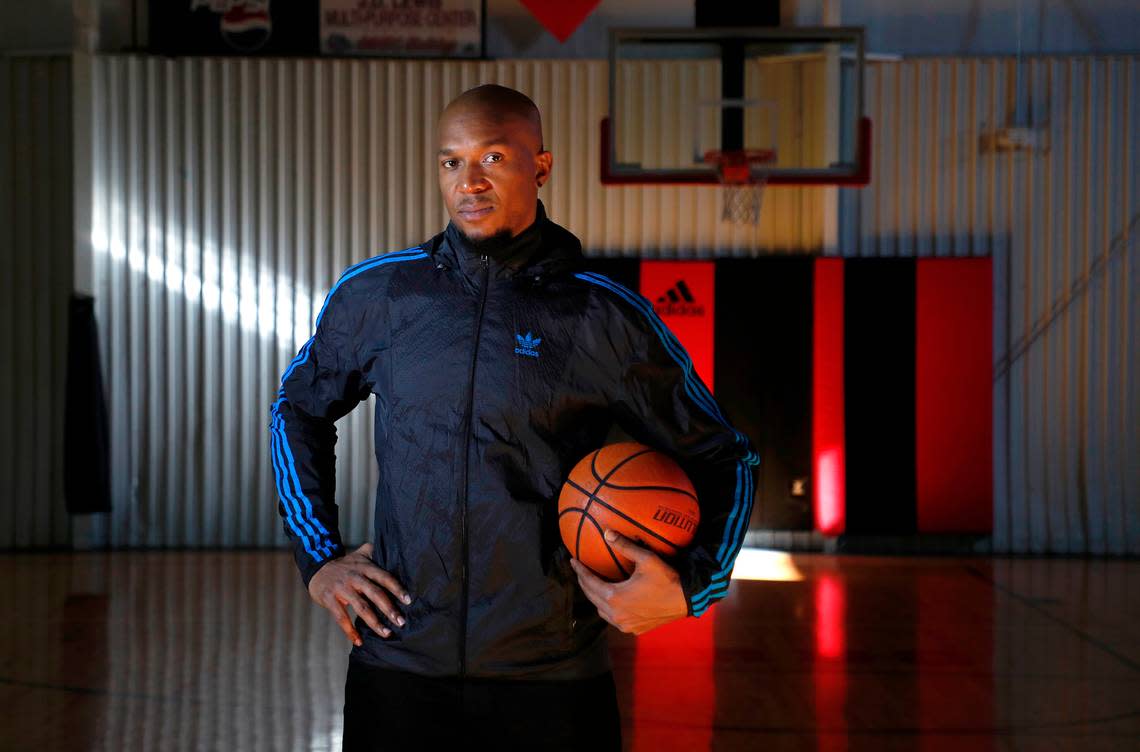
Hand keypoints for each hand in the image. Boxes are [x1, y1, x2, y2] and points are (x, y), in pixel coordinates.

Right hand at [307, 542, 411, 645]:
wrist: (316, 567)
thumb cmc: (345, 564)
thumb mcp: (360, 555)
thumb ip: (375, 552)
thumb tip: (395, 548)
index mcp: (365, 567)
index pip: (384, 577)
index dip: (396, 588)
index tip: (408, 600)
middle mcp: (355, 577)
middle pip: (375, 593)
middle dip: (389, 609)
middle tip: (401, 621)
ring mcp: (342, 588)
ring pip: (361, 607)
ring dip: (374, 622)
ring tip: (386, 633)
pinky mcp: (329, 599)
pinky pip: (341, 617)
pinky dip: (350, 631)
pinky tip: (358, 641)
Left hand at [569, 529, 688, 634]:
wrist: (686, 600)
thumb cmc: (667, 578)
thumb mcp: (646, 559)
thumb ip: (625, 546)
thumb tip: (607, 533)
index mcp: (615, 598)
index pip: (590, 583)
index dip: (580, 571)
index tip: (572, 561)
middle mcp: (616, 615)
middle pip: (592, 597)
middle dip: (584, 583)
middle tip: (580, 570)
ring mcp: (625, 624)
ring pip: (601, 611)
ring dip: (595, 597)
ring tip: (593, 584)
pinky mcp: (634, 629)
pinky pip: (613, 619)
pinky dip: (608, 608)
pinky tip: (611, 598)